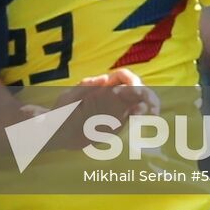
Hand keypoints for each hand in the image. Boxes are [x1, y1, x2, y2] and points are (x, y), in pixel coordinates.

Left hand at [34, 69, 158, 150]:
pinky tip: (140, 123)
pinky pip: (132, 119)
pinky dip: (140, 120)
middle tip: (152, 108)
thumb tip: (104, 79)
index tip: (133, 91)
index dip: (131, 81)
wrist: (58, 133)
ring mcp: (116, 110)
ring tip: (151, 116)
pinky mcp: (117, 124)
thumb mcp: (69, 98)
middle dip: (147, 95)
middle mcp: (112, 96)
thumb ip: (85, 88)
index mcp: (102, 86)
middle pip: (135, 90)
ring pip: (138, 104)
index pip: (122, 77)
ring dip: (148, 108)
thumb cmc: (61, 111)